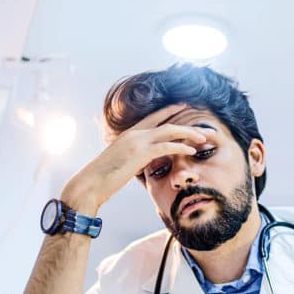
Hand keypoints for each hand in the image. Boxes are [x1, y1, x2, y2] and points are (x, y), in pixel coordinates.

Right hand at [60, 104, 215, 213]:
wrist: (89, 184)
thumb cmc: (102, 178)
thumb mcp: (120, 163)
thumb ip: (134, 158)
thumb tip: (142, 163)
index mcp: (129, 134)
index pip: (154, 117)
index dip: (171, 111)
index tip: (185, 108)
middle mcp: (134, 133)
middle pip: (166, 121)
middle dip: (186, 121)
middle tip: (203, 122)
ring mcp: (137, 142)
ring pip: (170, 131)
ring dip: (189, 133)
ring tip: (204, 137)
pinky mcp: (140, 154)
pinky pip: (166, 147)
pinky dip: (181, 147)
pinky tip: (192, 150)